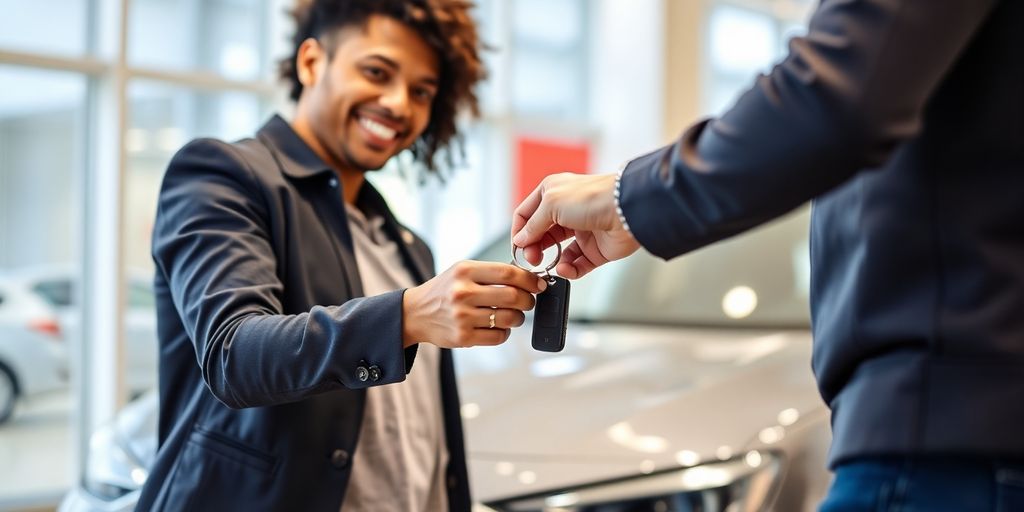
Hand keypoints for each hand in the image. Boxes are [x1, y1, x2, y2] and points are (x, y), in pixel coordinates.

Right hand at [402, 261, 547, 347]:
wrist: (415, 313)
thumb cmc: (445, 290)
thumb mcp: (461, 271)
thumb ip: (491, 273)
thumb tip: (528, 279)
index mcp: (465, 271)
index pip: (508, 273)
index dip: (529, 279)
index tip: (538, 284)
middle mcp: (462, 293)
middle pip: (513, 296)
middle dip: (528, 300)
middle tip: (528, 301)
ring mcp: (462, 317)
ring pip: (509, 318)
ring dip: (518, 318)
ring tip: (513, 315)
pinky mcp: (463, 337)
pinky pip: (498, 336)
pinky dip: (504, 332)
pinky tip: (498, 326)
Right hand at [511, 173, 640, 278]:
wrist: (627, 211)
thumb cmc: (593, 197)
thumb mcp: (551, 204)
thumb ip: (533, 224)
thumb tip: (521, 239)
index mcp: (553, 193)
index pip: (526, 214)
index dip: (519, 231)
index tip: (517, 246)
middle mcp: (566, 211)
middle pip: (540, 235)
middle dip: (532, 248)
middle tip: (531, 258)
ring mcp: (581, 231)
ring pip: (558, 252)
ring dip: (550, 261)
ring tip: (546, 266)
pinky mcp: (595, 249)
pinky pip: (576, 264)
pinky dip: (569, 270)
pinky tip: (565, 269)